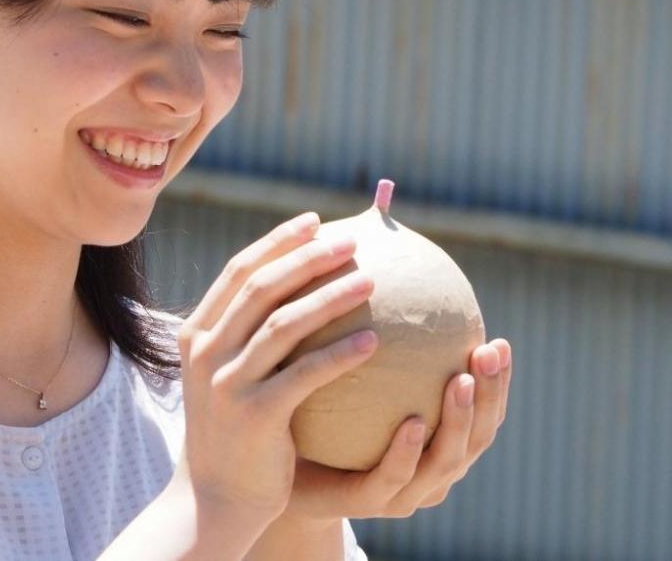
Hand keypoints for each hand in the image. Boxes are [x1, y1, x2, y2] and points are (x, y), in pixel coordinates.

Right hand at [169, 211, 380, 526]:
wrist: (218, 496)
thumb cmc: (238, 428)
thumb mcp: (231, 374)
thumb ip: (251, 334)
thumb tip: (304, 286)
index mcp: (197, 334)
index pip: (238, 272)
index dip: (277, 242)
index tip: (316, 221)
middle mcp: (205, 352)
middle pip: (259, 288)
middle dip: (307, 258)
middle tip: (352, 242)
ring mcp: (226, 383)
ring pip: (282, 324)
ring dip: (330, 298)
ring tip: (372, 282)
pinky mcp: (254, 416)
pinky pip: (305, 375)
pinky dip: (340, 355)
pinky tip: (375, 343)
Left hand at [277, 338, 512, 523]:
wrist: (271, 471)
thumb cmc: (315, 415)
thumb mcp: (345, 370)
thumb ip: (371, 335)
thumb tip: (383, 270)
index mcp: (432, 440)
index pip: (479, 413)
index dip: (497, 384)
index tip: (500, 341)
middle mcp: (426, 470)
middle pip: (477, 438)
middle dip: (490, 397)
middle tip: (490, 352)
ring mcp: (399, 492)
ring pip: (444, 463)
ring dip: (458, 421)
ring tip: (462, 381)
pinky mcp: (363, 503)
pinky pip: (391, 478)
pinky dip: (407, 452)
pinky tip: (412, 422)